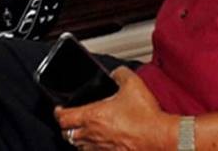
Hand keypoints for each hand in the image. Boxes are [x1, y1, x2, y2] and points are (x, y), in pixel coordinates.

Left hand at [55, 67, 175, 150]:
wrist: (159, 137)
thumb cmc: (145, 116)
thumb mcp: (133, 84)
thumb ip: (120, 74)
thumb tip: (115, 73)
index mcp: (93, 116)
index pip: (63, 118)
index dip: (58, 112)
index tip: (59, 108)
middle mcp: (93, 135)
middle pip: (67, 134)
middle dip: (67, 127)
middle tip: (70, 120)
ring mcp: (101, 148)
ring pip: (79, 147)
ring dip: (78, 139)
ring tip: (83, 132)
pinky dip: (92, 149)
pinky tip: (100, 143)